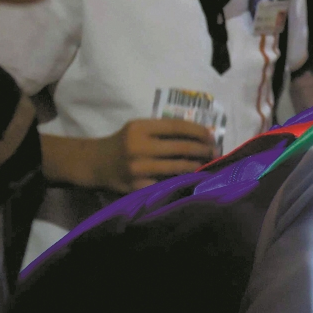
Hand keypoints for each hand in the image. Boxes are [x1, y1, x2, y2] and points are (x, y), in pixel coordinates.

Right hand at [44, 119, 215, 191]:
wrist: (97, 163)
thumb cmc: (124, 143)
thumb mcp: (138, 128)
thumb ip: (162, 130)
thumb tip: (198, 135)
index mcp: (140, 128)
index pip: (177, 126)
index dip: (198, 130)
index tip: (211, 135)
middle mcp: (138, 146)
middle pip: (181, 147)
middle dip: (202, 150)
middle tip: (214, 152)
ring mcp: (138, 168)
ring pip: (177, 167)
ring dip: (196, 166)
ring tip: (206, 164)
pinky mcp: (138, 186)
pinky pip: (167, 183)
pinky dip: (182, 181)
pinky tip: (191, 180)